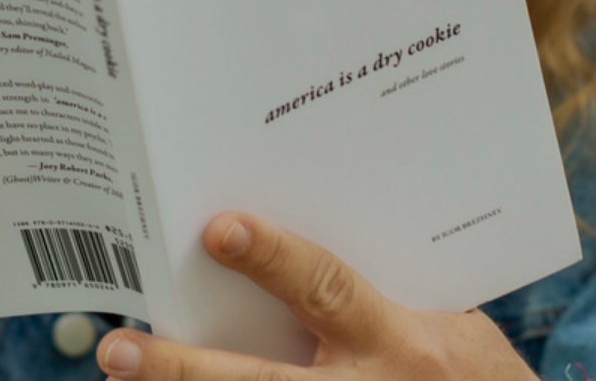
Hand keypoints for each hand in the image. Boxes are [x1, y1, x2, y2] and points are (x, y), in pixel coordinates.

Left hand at [96, 213, 534, 380]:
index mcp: (401, 343)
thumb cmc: (477, 378)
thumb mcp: (451, 327)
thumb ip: (379, 293)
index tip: (220, 230)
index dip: (275, 258)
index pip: (327, 291)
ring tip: (124, 379)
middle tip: (118, 349)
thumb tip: (290, 247)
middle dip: (184, 370)